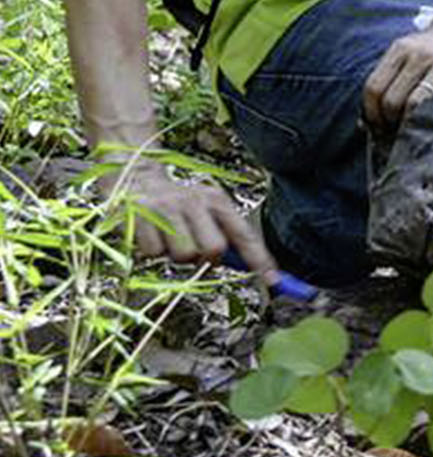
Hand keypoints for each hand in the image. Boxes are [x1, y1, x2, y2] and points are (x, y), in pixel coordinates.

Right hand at [106, 160, 277, 279]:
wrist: (135, 176)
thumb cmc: (177, 202)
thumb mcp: (206, 208)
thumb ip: (224, 233)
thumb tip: (245, 264)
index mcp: (216, 200)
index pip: (244, 235)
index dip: (259, 259)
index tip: (273, 279)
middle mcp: (194, 202)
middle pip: (214, 249)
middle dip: (206, 259)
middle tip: (195, 251)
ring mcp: (167, 209)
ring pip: (184, 255)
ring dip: (178, 257)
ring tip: (170, 239)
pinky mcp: (141, 218)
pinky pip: (155, 253)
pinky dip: (153, 251)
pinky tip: (152, 234)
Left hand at [362, 14, 432, 129]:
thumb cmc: (430, 48)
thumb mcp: (404, 52)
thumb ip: (387, 78)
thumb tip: (366, 121)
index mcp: (401, 49)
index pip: (374, 87)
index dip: (371, 113)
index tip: (376, 125)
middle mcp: (421, 55)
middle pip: (393, 99)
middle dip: (390, 121)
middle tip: (395, 132)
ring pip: (417, 103)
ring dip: (410, 124)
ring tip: (412, 131)